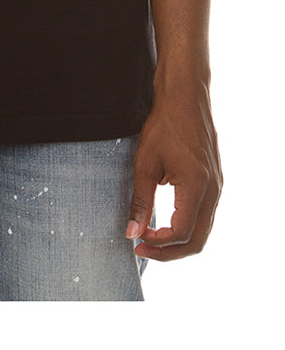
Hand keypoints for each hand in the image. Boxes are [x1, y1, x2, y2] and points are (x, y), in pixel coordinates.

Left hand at [126, 82, 221, 260]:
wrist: (185, 98)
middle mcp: (213, 191)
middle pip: (197, 241)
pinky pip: (205, 215)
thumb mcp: (145, 163)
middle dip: (169, 252)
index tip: (135, 239)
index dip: (157, 244)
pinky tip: (165, 221)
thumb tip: (132, 232)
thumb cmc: (164, 125)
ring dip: (178, 241)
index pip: (180, 234)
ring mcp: (217, 187)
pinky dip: (187, 226)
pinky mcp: (215, 181)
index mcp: (197, 187)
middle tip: (142, 248)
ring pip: (203, 230)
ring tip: (151, 238)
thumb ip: (140, 200)